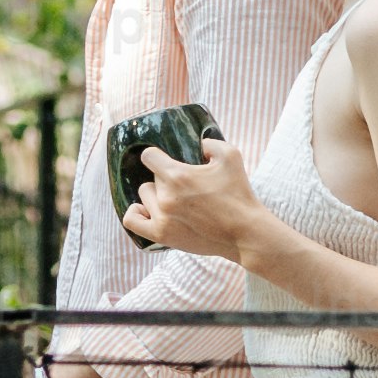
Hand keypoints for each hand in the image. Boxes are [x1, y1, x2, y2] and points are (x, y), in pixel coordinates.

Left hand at [128, 133, 272, 261]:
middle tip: (186, 187)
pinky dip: (136, 213)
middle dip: (166, 179)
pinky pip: (132, 221)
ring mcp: (162, 218)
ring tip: (175, 201)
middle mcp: (165, 196)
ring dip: (157, 196)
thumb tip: (198, 144)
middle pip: (151, 179)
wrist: (245, 233)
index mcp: (178, 175)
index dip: (158, 155)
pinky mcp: (162, 235)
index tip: (167, 160)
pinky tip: (148, 211)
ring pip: (145, 197)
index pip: (149, 156)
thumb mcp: (231, 156)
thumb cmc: (239, 194)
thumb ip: (210, 143)